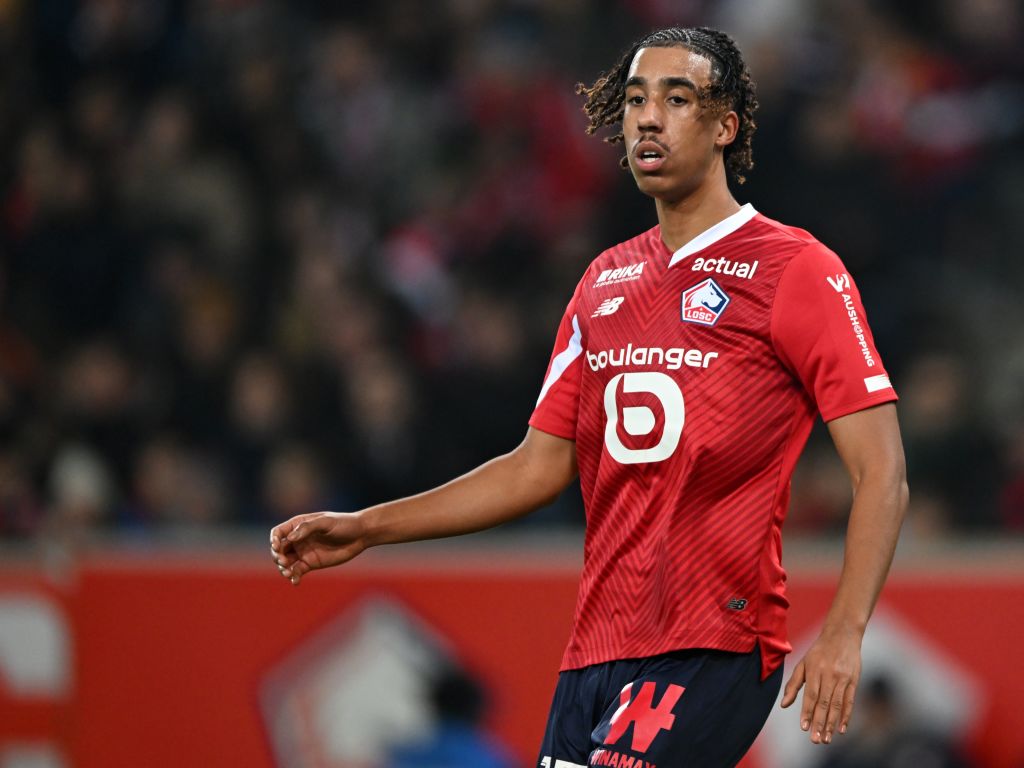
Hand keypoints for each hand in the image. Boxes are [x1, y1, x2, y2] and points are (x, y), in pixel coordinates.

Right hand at [269, 511, 366, 585]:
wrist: (360, 535)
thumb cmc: (344, 523)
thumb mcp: (326, 522)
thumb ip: (308, 528)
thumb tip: (290, 538)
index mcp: (298, 525)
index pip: (278, 532)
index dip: (274, 540)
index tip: (276, 546)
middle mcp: (298, 539)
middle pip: (278, 549)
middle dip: (277, 556)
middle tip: (283, 562)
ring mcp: (303, 552)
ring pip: (285, 562)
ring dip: (283, 568)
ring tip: (288, 573)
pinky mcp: (311, 563)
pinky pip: (297, 571)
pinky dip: (293, 577)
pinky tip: (295, 581)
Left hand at [780, 626, 862, 743]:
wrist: (842, 635)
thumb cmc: (819, 651)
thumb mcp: (803, 664)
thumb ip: (793, 685)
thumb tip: (783, 705)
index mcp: (814, 670)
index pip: (810, 695)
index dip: (807, 712)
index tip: (803, 727)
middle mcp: (828, 675)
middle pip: (824, 703)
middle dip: (819, 723)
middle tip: (816, 740)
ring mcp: (843, 678)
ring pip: (837, 704)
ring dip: (832, 723)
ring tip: (827, 739)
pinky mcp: (854, 680)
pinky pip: (850, 701)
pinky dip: (846, 716)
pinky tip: (842, 729)